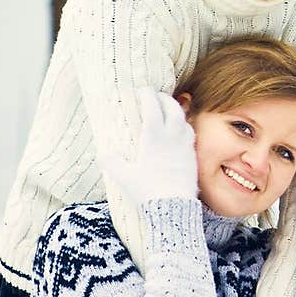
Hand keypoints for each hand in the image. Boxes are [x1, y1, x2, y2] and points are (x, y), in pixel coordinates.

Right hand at [101, 87, 198, 205]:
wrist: (174, 207)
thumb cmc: (148, 191)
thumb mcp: (125, 177)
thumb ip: (113, 163)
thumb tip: (103, 154)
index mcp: (154, 137)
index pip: (152, 107)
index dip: (148, 95)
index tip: (143, 89)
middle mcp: (172, 137)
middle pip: (173, 108)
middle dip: (164, 98)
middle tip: (157, 96)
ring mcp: (185, 146)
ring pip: (184, 120)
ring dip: (176, 111)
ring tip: (169, 111)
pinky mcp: (193, 157)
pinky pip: (190, 135)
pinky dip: (184, 128)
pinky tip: (179, 133)